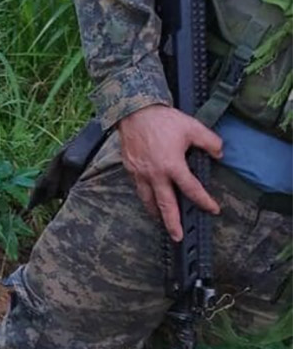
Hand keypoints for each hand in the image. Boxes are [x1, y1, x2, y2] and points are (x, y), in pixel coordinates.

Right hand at [117, 105, 222, 240]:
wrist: (135, 112)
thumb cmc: (163, 120)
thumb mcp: (193, 127)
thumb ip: (210, 142)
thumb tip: (219, 153)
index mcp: (173, 166)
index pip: (192, 189)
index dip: (204, 201)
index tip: (212, 209)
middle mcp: (155, 174)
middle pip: (165, 204)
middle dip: (172, 222)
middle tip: (177, 236)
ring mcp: (140, 173)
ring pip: (147, 199)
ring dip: (155, 212)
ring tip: (160, 221)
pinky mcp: (130, 169)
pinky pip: (137, 187)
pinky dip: (144, 196)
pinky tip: (148, 198)